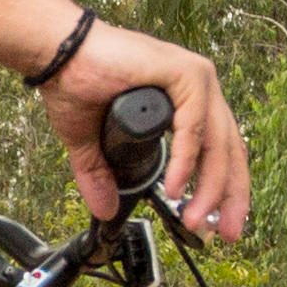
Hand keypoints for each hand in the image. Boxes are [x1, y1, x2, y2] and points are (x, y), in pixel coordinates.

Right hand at [38, 20, 248, 240]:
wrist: (55, 52)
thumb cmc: (75, 82)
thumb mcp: (92, 143)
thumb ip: (100, 175)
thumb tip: (104, 210)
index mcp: (187, 100)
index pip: (221, 150)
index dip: (224, 189)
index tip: (219, 224)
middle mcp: (199, 88)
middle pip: (230, 150)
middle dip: (231, 197)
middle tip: (227, 234)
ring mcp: (195, 78)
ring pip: (218, 142)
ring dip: (210, 187)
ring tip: (195, 220)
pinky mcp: (183, 72)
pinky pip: (193, 125)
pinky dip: (188, 161)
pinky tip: (177, 188)